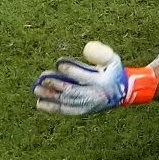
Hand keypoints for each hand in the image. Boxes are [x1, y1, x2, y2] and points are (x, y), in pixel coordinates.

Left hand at [32, 42, 155, 117]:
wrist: (122, 94)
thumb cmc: (113, 72)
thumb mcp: (113, 60)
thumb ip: (101, 53)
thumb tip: (86, 48)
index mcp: (100, 82)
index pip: (82, 76)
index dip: (70, 70)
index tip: (58, 64)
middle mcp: (93, 95)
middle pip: (71, 91)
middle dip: (55, 84)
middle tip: (42, 78)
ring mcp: (87, 105)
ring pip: (65, 102)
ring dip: (49, 96)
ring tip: (36, 90)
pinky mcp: (82, 111)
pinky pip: (65, 111)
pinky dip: (52, 108)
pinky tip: (39, 104)